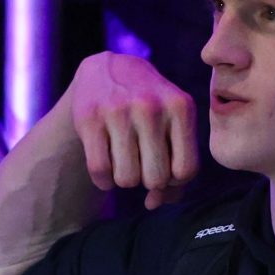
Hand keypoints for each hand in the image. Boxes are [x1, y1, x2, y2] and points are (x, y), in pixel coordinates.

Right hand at [69, 52, 199, 210]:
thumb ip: (177, 167)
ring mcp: (118, 110)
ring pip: (127, 179)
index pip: (185, 171)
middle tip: (143, 164)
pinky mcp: (89, 117)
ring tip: (125, 161)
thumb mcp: (174, 124)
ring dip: (125, 179)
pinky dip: (103, 180)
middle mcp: (151, 106)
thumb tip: (154, 203)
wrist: (110, 70)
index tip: (165, 170)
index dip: (174, 181)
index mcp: (181, 107)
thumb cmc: (151, 109)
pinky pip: (99, 171)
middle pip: (155, 178)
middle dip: (149, 181)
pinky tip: (106, 166)